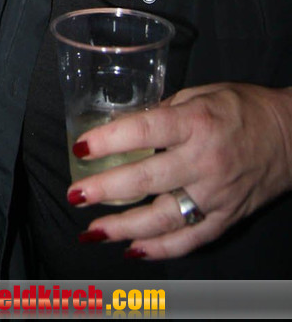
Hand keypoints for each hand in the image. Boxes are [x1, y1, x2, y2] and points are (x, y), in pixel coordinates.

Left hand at [70, 83, 291, 259]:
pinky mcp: (226, 218)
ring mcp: (216, 194)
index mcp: (197, 122)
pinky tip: (132, 251)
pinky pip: (190, 240)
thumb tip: (127, 128)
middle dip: (106, 190)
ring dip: (124, 228)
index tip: (81, 148)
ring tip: (92, 232)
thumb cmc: (241, 108)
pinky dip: (160, 249)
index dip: (110, 140)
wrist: (291, 136)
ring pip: (164, 218)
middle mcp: (205, 161)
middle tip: (75, 195)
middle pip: (148, 179)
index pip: (146, 130)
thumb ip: (165, 111)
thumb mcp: (201, 93)